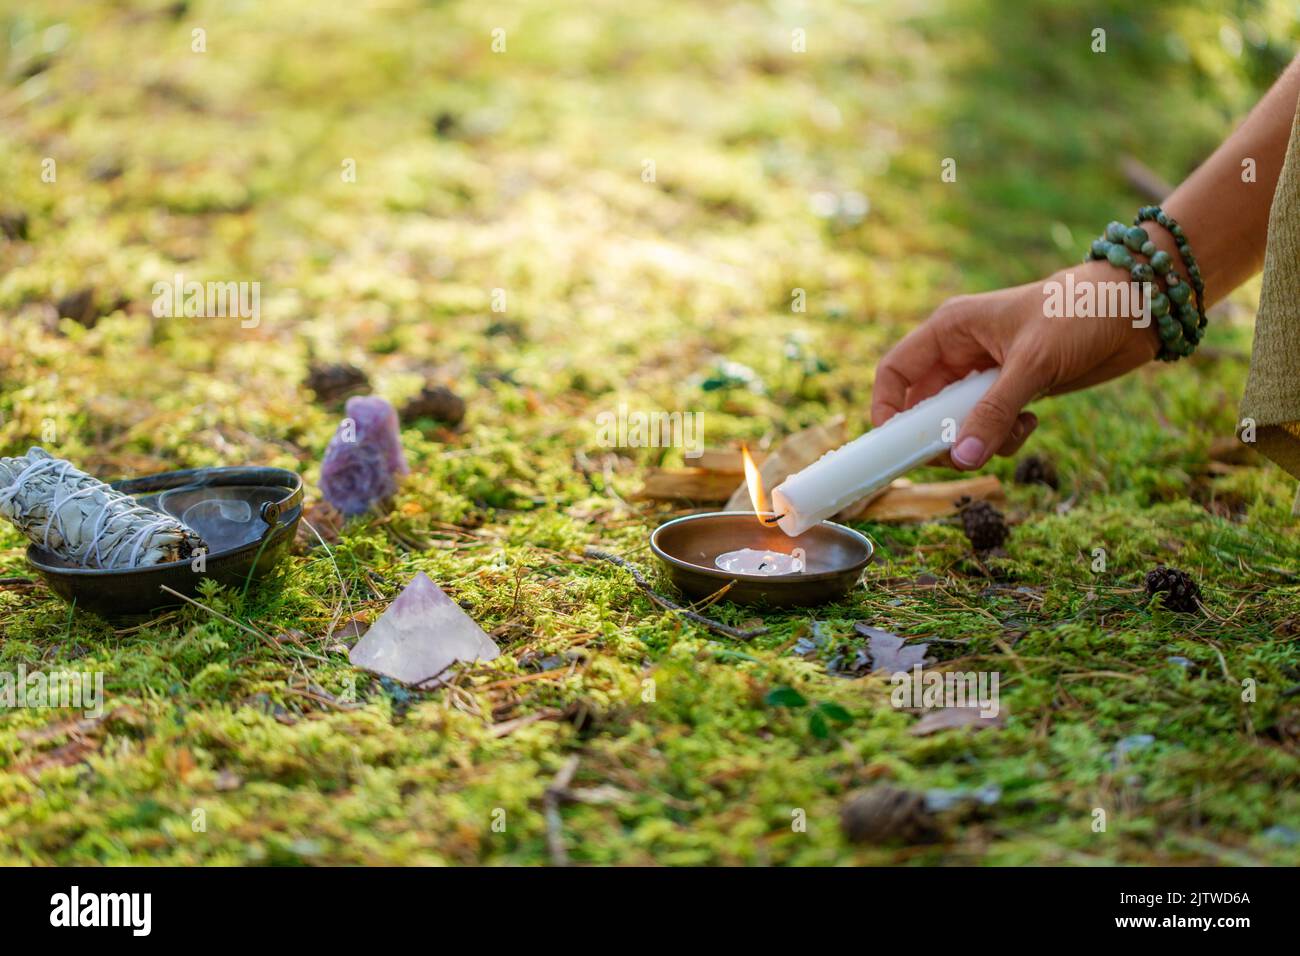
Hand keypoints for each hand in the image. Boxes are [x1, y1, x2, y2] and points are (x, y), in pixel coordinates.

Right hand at [870, 262, 1160, 468]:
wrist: (1137, 308)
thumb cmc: (1079, 313)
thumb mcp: (1032, 363)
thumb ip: (994, 413)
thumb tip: (962, 458)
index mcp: (951, 330)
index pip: (896, 372)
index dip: (887, 408)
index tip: (896, 445)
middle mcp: (961, 353)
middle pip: (924, 408)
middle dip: (941, 436)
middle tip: (963, 455)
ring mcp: (986, 374)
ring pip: (958, 424)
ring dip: (979, 440)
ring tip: (1013, 431)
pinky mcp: (1013, 391)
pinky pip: (990, 428)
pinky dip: (1004, 437)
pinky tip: (1032, 420)